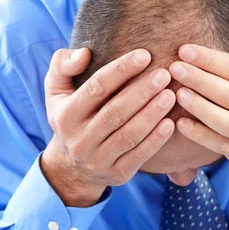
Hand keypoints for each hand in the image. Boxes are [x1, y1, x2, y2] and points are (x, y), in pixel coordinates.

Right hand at [41, 48, 175, 206]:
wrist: (72, 168)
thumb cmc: (70, 117)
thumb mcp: (55, 91)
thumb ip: (63, 65)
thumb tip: (85, 54)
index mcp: (66, 116)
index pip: (97, 88)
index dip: (121, 70)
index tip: (145, 55)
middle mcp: (81, 140)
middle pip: (115, 112)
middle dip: (142, 92)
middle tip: (164, 75)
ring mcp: (99, 160)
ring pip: (129, 135)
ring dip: (152, 115)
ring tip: (171, 95)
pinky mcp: (117, 174)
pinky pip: (139, 156)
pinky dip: (156, 140)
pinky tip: (171, 124)